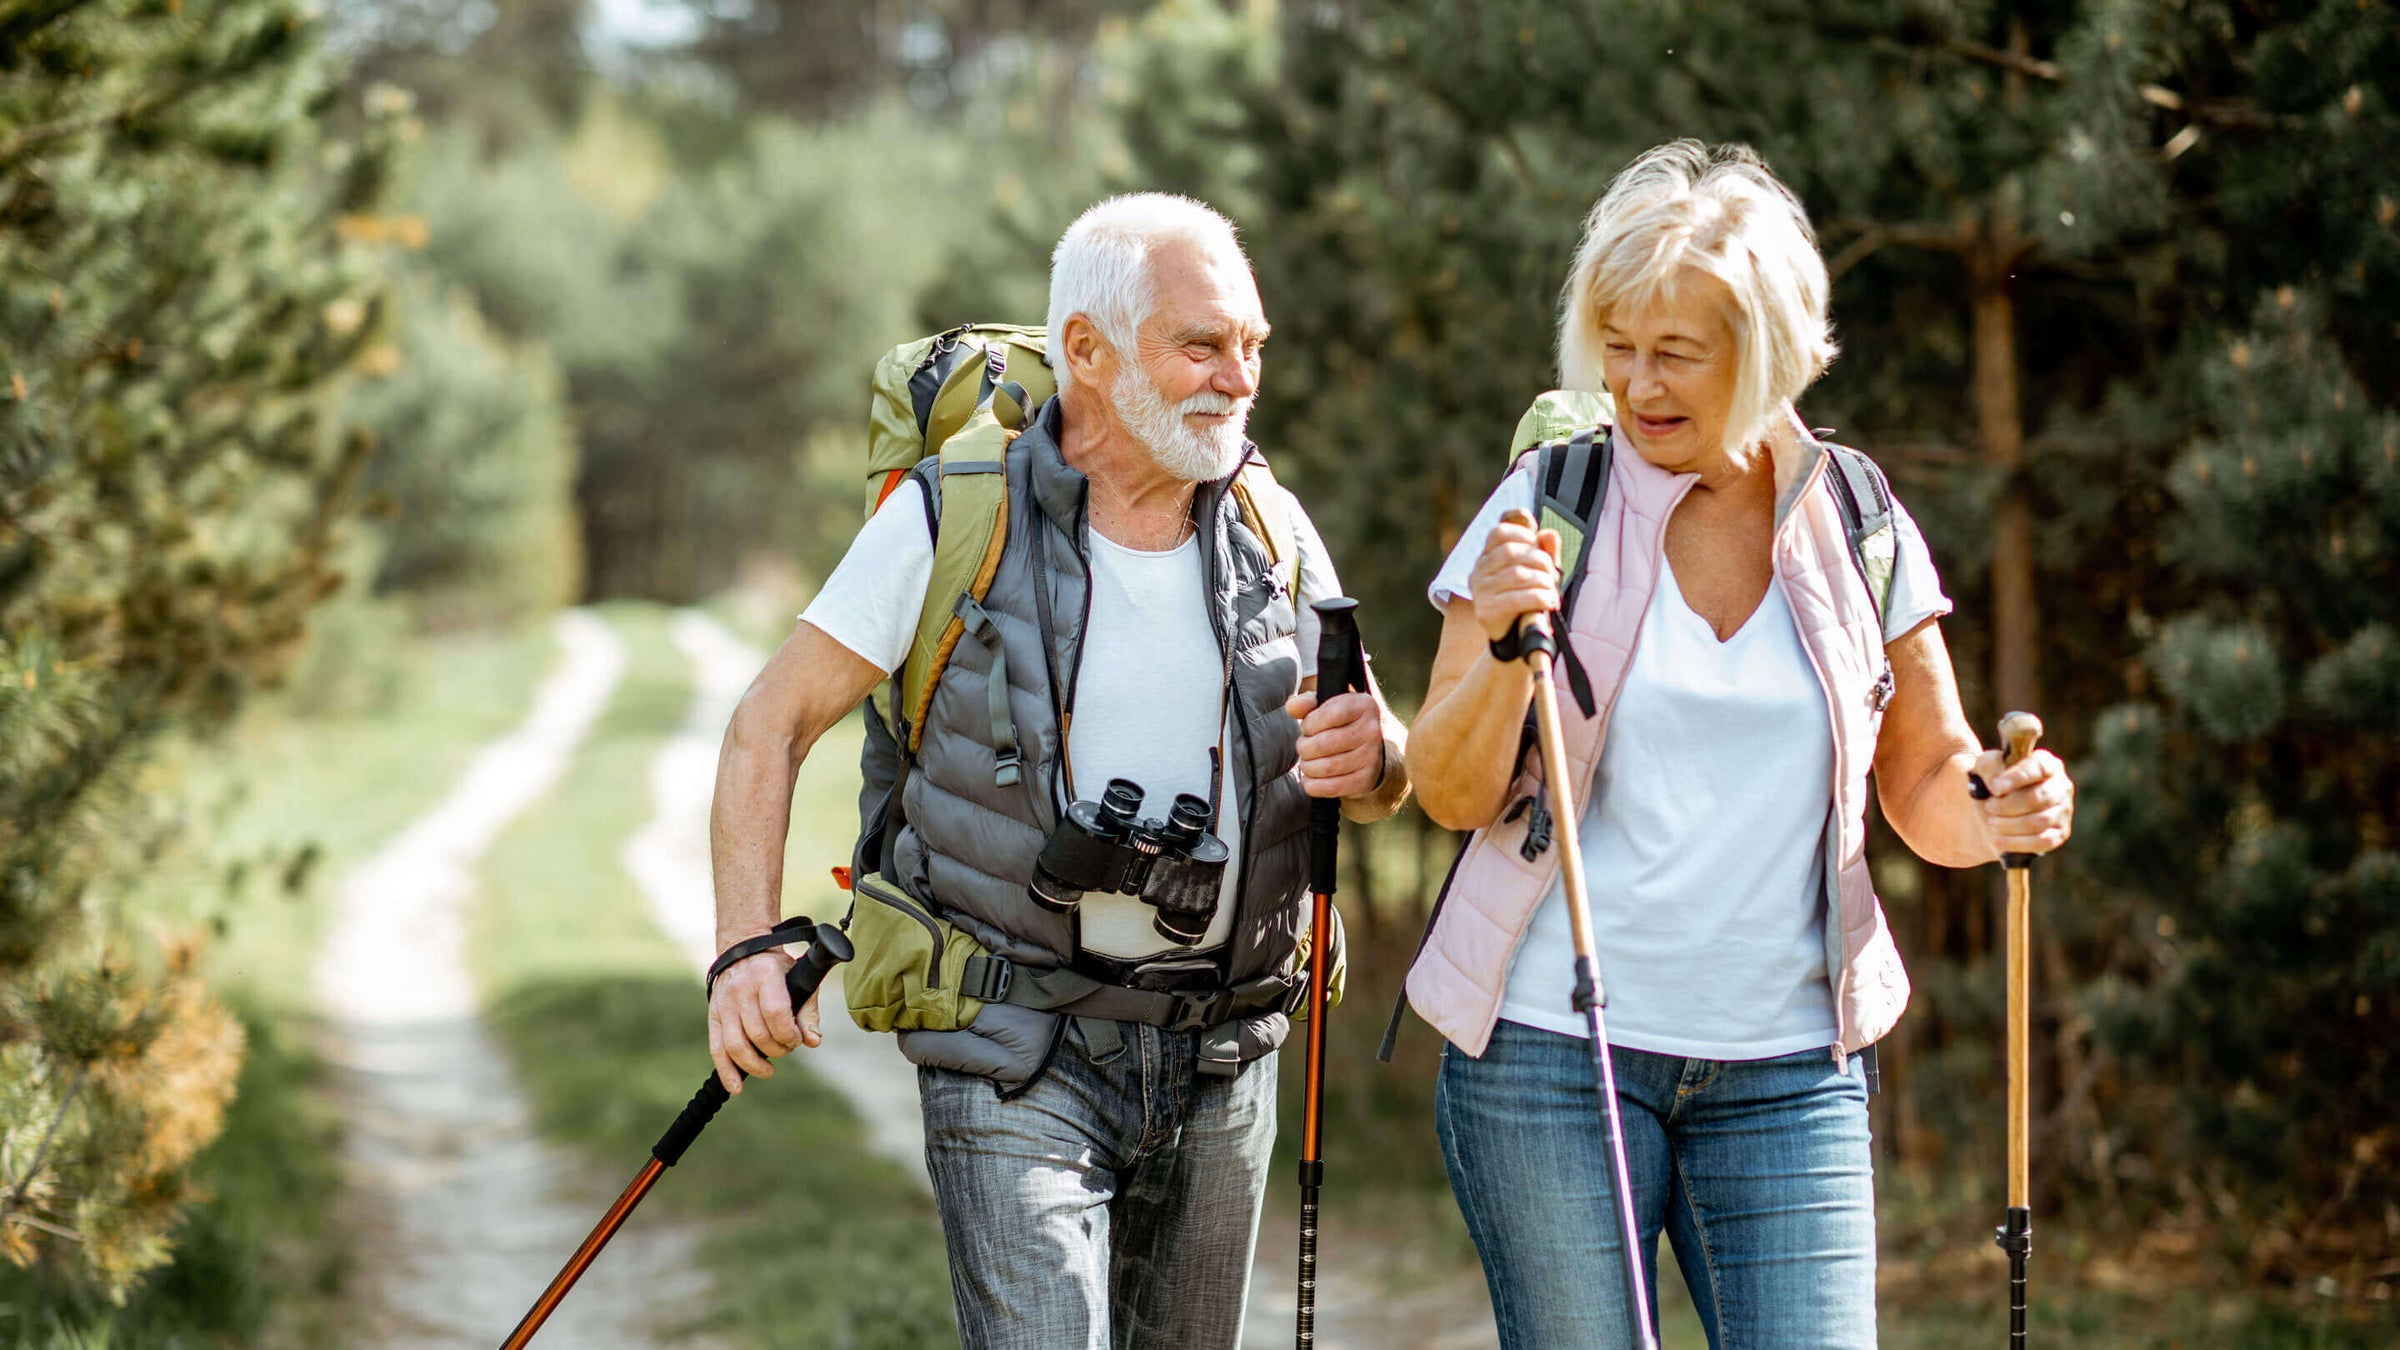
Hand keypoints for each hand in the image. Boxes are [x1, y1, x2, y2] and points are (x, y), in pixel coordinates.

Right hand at [707, 948, 822, 1092]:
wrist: (743, 950)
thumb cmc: (778, 969)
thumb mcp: (799, 979)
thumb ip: (808, 1011)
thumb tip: (813, 1041)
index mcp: (765, 976)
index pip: (775, 1013)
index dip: (789, 1033)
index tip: (796, 1038)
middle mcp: (741, 990)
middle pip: (757, 1033)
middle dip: (777, 1049)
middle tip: (786, 1047)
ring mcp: (724, 1004)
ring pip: (736, 1045)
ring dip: (755, 1065)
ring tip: (768, 1069)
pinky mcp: (714, 1016)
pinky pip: (717, 1049)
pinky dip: (726, 1071)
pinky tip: (735, 1087)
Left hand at [1285, 689, 1385, 798]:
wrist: (1370, 752)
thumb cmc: (1341, 725)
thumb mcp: (1326, 706)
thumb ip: (1306, 702)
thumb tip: (1292, 707)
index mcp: (1363, 705)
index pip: (1331, 713)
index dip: (1310, 723)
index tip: (1308, 728)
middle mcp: (1371, 730)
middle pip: (1324, 743)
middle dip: (1305, 747)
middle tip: (1305, 747)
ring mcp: (1371, 757)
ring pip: (1326, 767)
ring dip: (1308, 766)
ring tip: (1308, 761)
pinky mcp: (1365, 780)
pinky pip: (1330, 787)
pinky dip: (1313, 784)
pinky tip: (1312, 777)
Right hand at [1471, 510, 1562, 644]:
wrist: (1516, 641)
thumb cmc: (1527, 602)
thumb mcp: (1537, 573)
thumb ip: (1544, 552)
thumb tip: (1549, 534)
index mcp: (1487, 558)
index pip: (1499, 533)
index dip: (1523, 533)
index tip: (1539, 545)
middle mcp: (1478, 572)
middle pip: (1511, 551)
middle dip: (1540, 560)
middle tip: (1552, 575)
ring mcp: (1479, 592)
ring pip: (1517, 574)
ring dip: (1543, 581)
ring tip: (1552, 591)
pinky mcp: (1485, 612)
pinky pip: (1516, 599)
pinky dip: (1539, 598)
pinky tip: (1550, 602)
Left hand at [1971, 748, 2073, 858]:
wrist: (1995, 810)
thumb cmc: (1994, 782)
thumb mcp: (1986, 766)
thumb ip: (1991, 766)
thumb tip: (1997, 783)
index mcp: (2047, 764)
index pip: (2039, 768)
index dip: (2017, 778)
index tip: (1996, 788)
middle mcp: (2061, 786)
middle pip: (2038, 798)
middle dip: (2008, 805)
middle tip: (1990, 807)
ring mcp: (2063, 811)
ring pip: (2039, 821)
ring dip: (2010, 824)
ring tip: (1992, 823)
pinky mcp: (2060, 833)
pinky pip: (2042, 841)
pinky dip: (2017, 842)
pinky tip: (1998, 839)